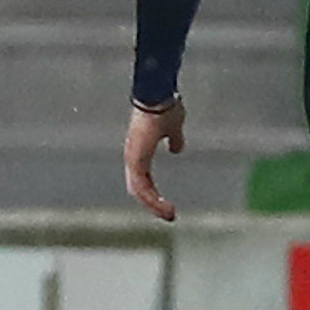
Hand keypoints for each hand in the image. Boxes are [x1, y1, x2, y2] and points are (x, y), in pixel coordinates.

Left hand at [123, 97, 186, 221]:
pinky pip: (141, 187)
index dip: (154, 192)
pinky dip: (152, 199)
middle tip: (169, 214)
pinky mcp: (135, 160)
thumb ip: (174, 139)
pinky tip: (165, 206)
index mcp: (140, 151)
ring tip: (170, 214)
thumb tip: (176, 149)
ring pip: (139, 191)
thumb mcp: (174, 127)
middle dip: (154, 204)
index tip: (168, 204)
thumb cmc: (164, 106)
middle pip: (139, 189)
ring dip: (154, 205)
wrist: (158, 94)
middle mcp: (133, 157)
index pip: (144, 178)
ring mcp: (132, 158)